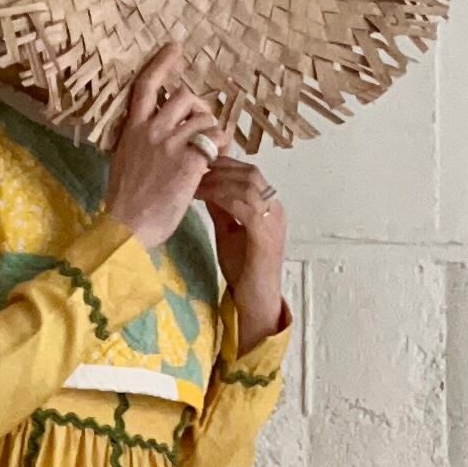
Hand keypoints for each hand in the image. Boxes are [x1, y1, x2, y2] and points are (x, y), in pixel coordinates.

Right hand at [103, 37, 225, 248]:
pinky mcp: (188, 162)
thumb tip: (158, 139)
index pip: (146, 86)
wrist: (126, 229)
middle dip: (199, 108)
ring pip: (204, 118)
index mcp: (132, 130)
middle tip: (204, 127)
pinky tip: (217, 159)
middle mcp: (151, 130)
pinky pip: (215, 140)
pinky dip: (221, 146)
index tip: (175, 47)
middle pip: (184, 97)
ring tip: (212, 150)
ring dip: (213, 131)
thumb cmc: (126, 204)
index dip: (162, 63)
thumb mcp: (126, 164)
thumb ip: (141, 144)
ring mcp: (170, 144)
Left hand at [195, 154, 287, 344]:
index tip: (197, 164)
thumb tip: (207, 187)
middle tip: (192, 168)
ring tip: (194, 182)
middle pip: (249, 172)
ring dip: (218, 180)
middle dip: (219, 167)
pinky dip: (223, 196)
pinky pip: (246, 204)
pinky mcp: (266, 234)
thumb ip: (222, 209)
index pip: (248, 173)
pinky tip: (203, 197)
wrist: (257, 302)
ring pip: (247, 183)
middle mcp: (275, 208)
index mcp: (268, 206)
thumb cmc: (244, 271)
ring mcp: (273, 221)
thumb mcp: (228, 232)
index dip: (223, 164)